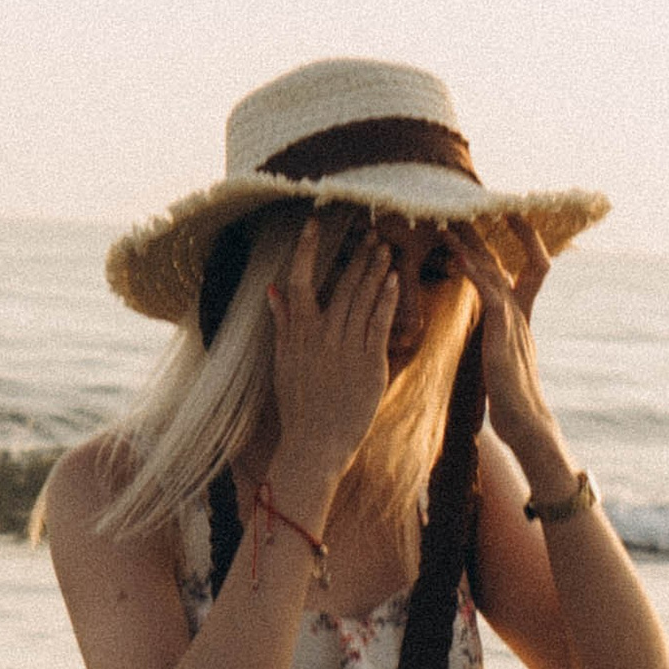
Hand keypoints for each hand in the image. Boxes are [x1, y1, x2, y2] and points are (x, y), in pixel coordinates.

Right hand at [267, 221, 395, 506]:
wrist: (316, 444)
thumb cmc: (299, 406)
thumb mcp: (282, 363)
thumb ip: (282, 324)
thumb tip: (273, 290)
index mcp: (299, 332)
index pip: (300, 280)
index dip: (307, 250)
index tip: (314, 224)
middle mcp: (322, 336)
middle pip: (340, 285)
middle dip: (356, 257)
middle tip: (369, 232)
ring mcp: (347, 349)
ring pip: (362, 300)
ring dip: (374, 272)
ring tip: (384, 248)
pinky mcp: (370, 365)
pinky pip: (379, 325)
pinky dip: (387, 300)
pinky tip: (395, 280)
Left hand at [456, 218, 560, 464]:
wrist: (526, 424)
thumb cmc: (510, 398)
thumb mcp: (502, 356)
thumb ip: (497, 335)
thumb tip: (489, 328)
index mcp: (521, 316)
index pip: (531, 266)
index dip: (522, 240)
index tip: (503, 219)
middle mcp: (520, 312)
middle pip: (505, 260)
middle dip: (484, 232)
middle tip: (462, 207)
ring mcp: (514, 320)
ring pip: (494, 271)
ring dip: (471, 245)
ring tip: (448, 224)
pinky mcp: (503, 333)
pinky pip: (489, 294)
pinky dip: (473, 273)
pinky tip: (457, 257)